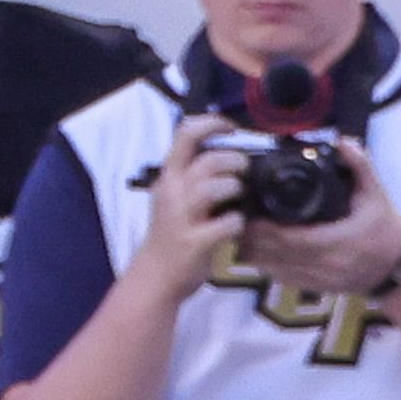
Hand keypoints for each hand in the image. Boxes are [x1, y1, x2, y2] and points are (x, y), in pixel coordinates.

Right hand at [133, 115, 245, 301]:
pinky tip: (237, 225)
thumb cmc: (171, 234)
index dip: (212, 124)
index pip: (185, 134)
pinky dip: (236, 222)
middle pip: (206, 161)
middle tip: (244, 169)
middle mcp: (172, 192)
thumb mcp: (175, 197)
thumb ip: (194, 176)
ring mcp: (182, 218)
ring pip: (211, 188)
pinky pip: (223, 224)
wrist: (156, 276)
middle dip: (233, 160)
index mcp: (169, 177)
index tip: (232, 129)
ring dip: (233, 187)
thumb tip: (228, 155)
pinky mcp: (194, 243)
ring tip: (239, 195)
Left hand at [238, 141, 400, 299]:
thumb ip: (361, 167)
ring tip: (237, 234)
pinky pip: (285, 280)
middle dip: (254, 241)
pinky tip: (252, 253)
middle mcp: (330, 265)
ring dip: (255, 255)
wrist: (396, 266)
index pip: (298, 240)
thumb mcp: (376, 194)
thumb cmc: (384, 227)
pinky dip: (266, 267)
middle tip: (234, 220)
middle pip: (281, 256)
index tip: (250, 216)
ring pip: (279, 270)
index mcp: (343, 241)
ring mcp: (323, 280)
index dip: (269, 232)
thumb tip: (343, 141)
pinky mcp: (317, 289)